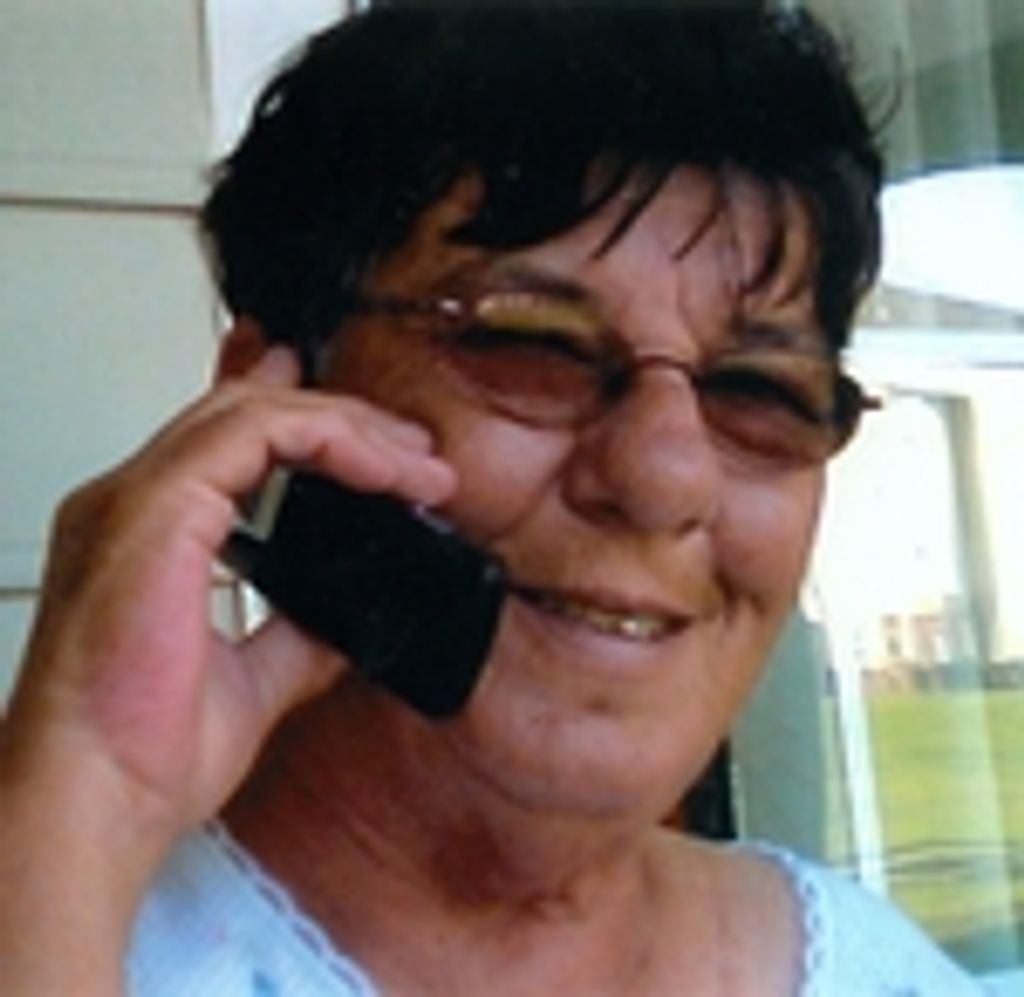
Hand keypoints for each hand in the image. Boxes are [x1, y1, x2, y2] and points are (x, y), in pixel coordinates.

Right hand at [0, 346, 454, 985]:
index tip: (380, 446)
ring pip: (254, 412)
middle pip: (249, 416)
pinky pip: (253, 436)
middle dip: (345, 424)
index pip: (230, 445)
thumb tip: (346, 614)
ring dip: (349, 430)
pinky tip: (382, 470)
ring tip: (418, 465)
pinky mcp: (155, 510)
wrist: (96, 808)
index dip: (306, 425)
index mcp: (148, 537)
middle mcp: (135, 505)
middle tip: (417, 453)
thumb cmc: (139, 759)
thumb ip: (293, 631)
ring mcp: (137, 500)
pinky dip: (327, 439)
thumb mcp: (251, 681)